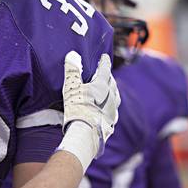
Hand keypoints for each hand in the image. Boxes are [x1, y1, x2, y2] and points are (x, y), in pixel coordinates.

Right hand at [57, 52, 119, 171]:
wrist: (85, 133)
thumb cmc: (77, 108)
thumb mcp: (71, 86)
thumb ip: (72, 70)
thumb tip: (73, 54)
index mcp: (102, 85)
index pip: (105, 69)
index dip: (104, 62)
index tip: (104, 57)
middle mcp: (111, 96)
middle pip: (112, 82)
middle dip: (108, 76)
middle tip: (105, 73)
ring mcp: (113, 110)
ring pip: (116, 96)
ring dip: (113, 90)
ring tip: (110, 89)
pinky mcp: (112, 121)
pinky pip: (114, 110)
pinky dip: (112, 105)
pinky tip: (109, 108)